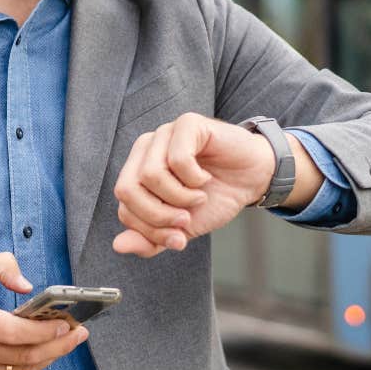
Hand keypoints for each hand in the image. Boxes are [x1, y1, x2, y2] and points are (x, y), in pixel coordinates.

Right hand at [0, 252, 88, 369]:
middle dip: (57, 345)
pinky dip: (25, 365)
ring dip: (47, 357)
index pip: (12, 331)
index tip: (66, 323)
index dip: (43, 330)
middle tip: (78, 334)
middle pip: (23, 355)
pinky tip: (40, 351)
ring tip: (65, 342)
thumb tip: (27, 286)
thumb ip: (0, 266)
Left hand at [111, 112, 275, 257]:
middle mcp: (145, 149)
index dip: (150, 230)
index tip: (180, 238)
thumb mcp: (182, 228)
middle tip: (186, 219)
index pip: (124, 208)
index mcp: (137, 172)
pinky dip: (194, 179)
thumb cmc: (215, 198)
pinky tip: (205, 178)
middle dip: (158, 215)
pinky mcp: (187, 123)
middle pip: (127, 190)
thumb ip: (151, 239)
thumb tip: (119, 246)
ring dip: (179, 197)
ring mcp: (164, 133)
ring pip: (151, 174)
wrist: (252, 180)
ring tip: (198, 197)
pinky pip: (177, 158)